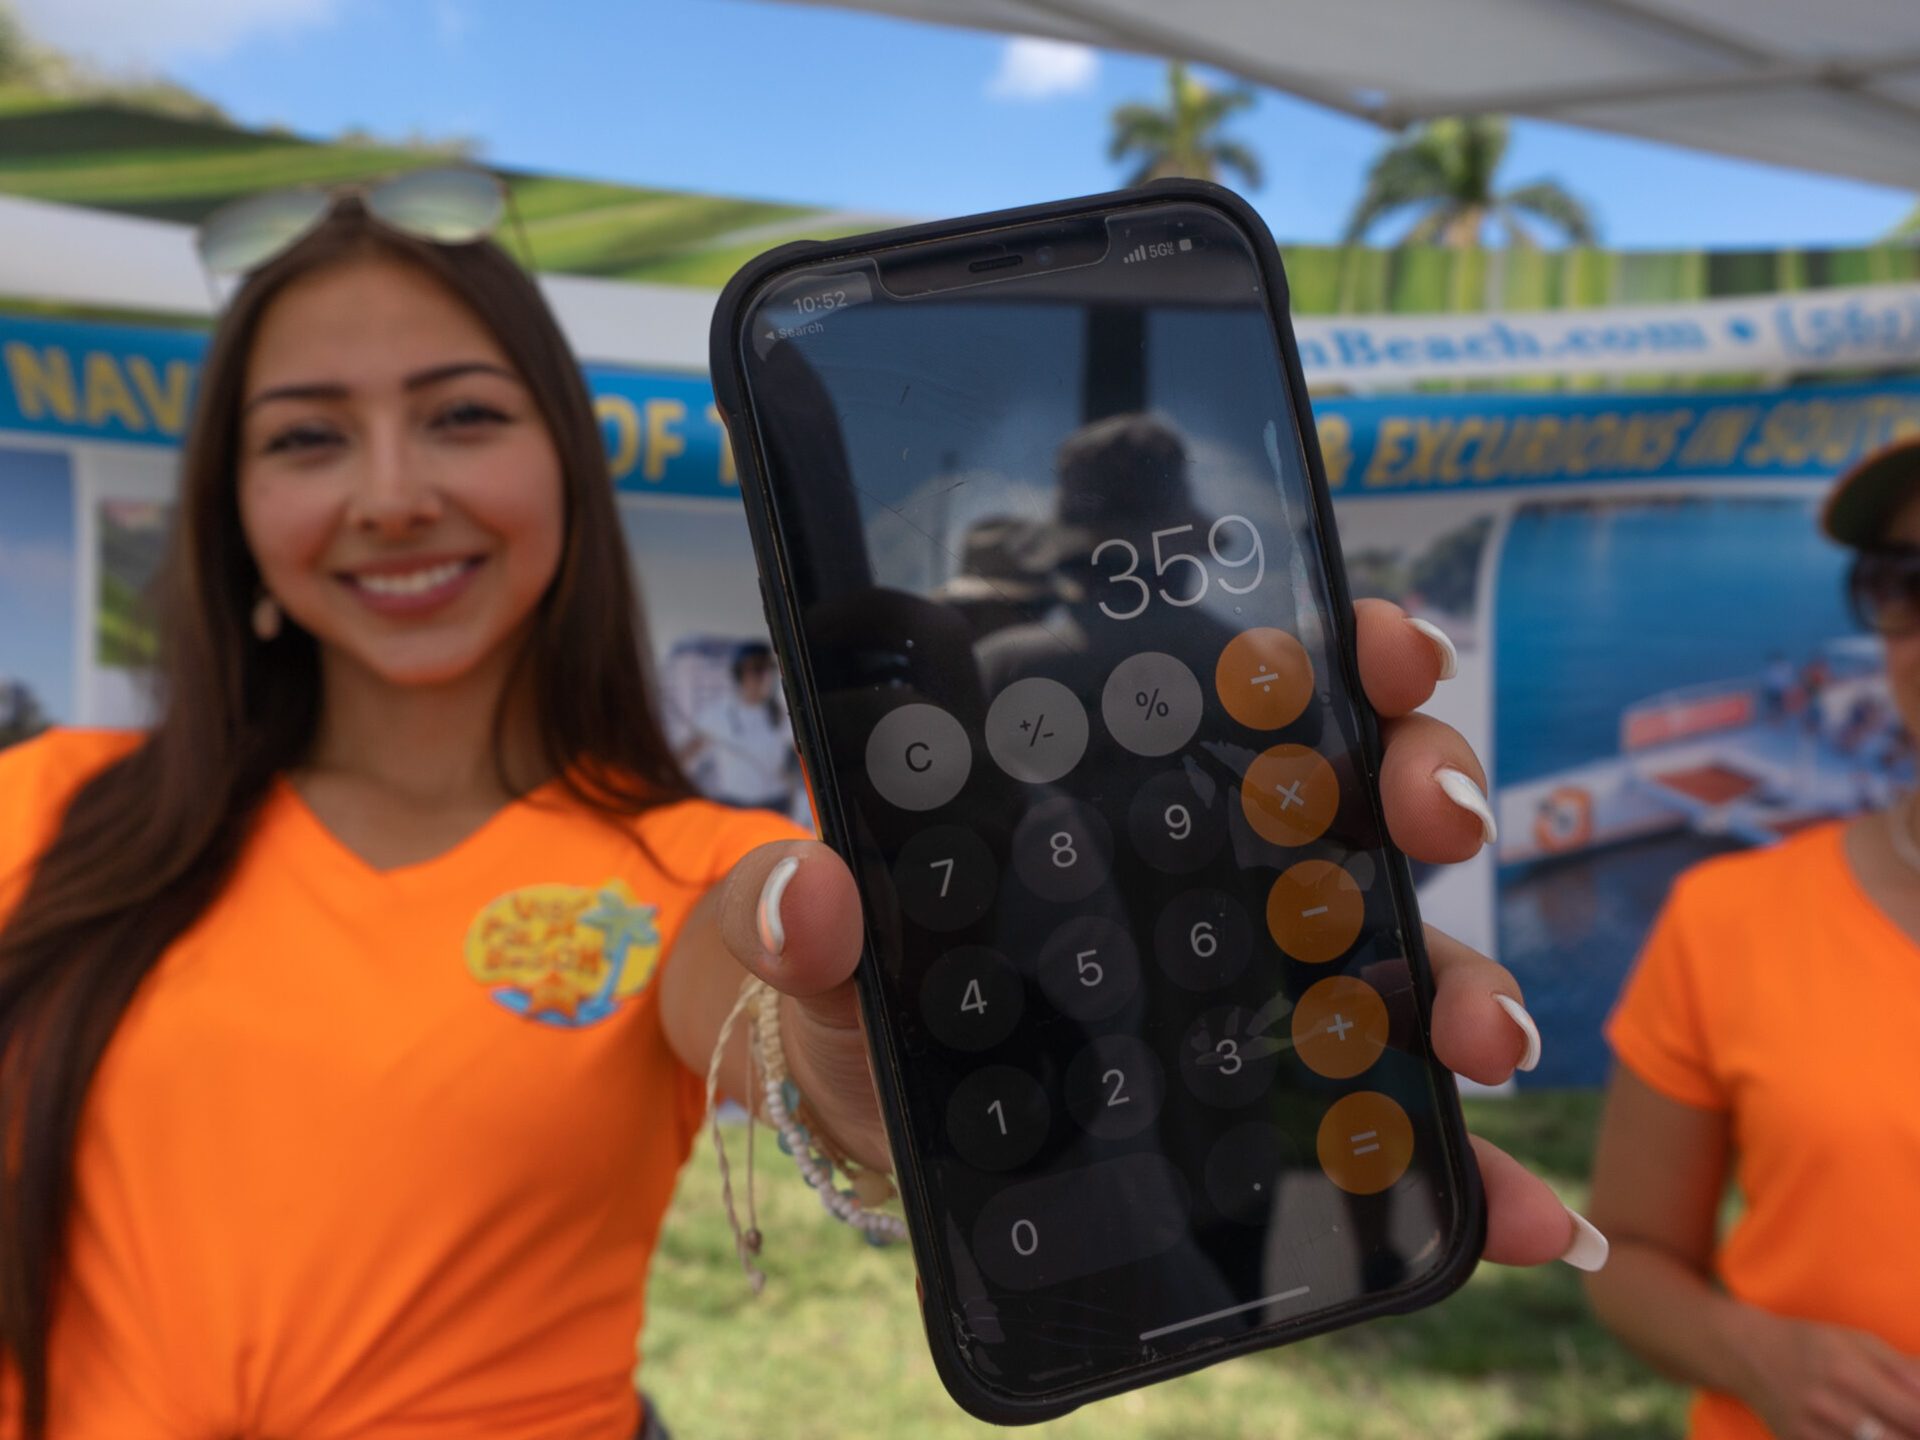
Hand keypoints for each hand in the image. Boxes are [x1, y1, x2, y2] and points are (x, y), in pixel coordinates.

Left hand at [713, 599, 1598, 1265]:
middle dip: (1425, 782)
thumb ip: (800, 906)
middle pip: (1357, 794)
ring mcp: (1252, 974)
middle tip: (1431, 813)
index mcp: (1116, 782)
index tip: (1384, 652)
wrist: (866, 1108)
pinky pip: (1381, 1118)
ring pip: (1392, 947)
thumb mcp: (815, 935)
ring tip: (1478, 1030)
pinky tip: (1518, 1212)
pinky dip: (1459, 1161)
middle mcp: (1210, 859)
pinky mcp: (1268, 1093)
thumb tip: (816, 898)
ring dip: (1462, 975)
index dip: (1338, 648)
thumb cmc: (854, 980)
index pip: (1256, 680)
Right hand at [1739, 1313, 1919, 1439]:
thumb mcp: (1860, 1343)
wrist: (1748, 1355)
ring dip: (1891, 1438)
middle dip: (1914, 1434)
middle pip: (1898, 1439)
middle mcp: (1828, 1405)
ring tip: (1892, 1429)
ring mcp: (1811, 1431)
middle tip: (1912, 1425)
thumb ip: (1906, 1369)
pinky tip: (1869, 1436)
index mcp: (1848, 1371)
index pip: (1914, 1414)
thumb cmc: (1813, 1346)